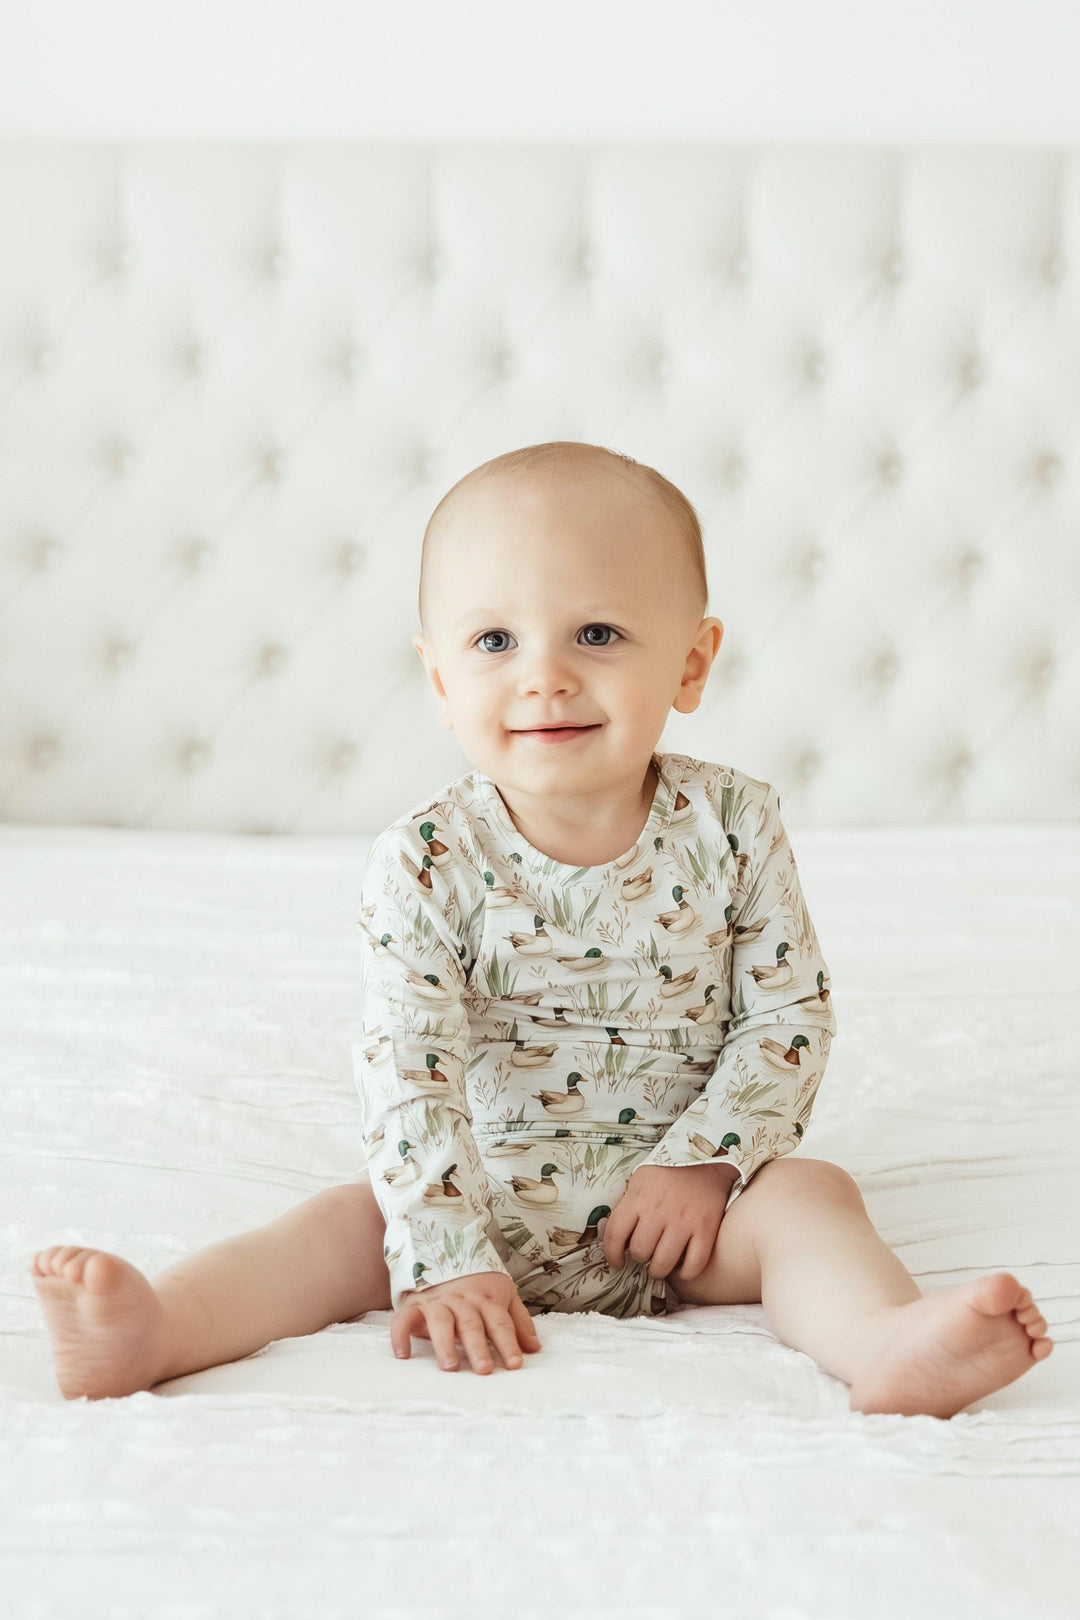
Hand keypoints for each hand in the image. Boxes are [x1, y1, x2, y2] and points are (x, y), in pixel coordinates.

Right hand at [391, 1269, 542, 1374]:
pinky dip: (401, 1335)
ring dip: (445, 1344)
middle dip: (478, 1347)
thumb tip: (535, 1347)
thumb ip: (519, 1321)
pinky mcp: (414, 1305)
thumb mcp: (504, 1295)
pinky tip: (403, 1354)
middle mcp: (462, 1300)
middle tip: (484, 1370)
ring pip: (441, 1321)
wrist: (443, 1253)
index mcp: (486, 1298)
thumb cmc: (477, 1284)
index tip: (515, 1365)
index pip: (500, 1322)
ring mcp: (437, 1302)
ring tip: (450, 1367)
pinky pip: (404, 1319)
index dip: (508, 1343)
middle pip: (471, 1324)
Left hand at [602, 1162, 739, 1281]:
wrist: (707, 1166)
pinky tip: (681, 1267)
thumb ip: (627, 1205)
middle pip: (640, 1252)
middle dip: (640, 1258)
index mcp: (639, 1196)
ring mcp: (684, 1220)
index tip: (617, 1263)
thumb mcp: (641, 1181)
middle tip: (646, 1254)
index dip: (612, 1255)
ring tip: (660, 1263)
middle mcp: (659, 1209)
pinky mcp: (706, 1229)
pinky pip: (692, 1266)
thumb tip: (615, 1239)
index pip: (615, 1234)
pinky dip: (685, 1273)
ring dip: (659, 1269)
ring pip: (663, 1264)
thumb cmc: (668, 1178)